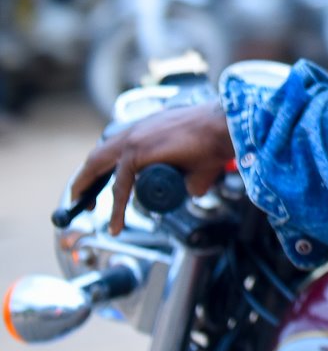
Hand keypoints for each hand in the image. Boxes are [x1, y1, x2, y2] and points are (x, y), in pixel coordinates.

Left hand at [69, 102, 237, 234]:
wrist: (226, 127)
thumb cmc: (218, 138)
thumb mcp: (196, 161)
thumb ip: (190, 177)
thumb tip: (189, 191)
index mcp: (148, 128)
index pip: (116, 147)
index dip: (105, 166)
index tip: (100, 181)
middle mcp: (136, 130)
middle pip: (98, 156)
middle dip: (85, 178)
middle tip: (78, 198)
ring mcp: (133, 139)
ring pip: (100, 167)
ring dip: (88, 189)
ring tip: (81, 207)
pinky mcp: (137, 151)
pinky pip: (119, 186)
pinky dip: (115, 207)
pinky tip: (115, 223)